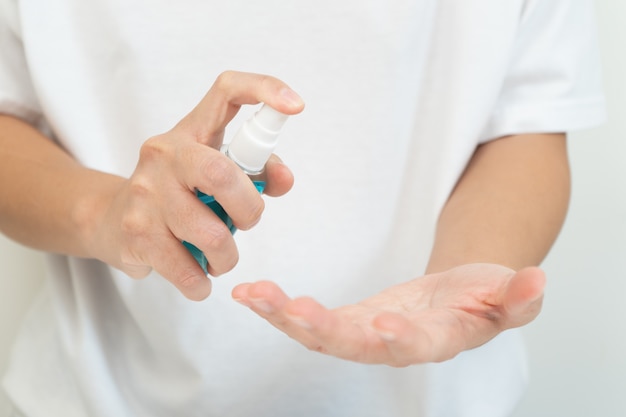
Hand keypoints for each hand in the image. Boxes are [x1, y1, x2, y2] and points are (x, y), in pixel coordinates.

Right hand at [88, 71, 303, 299]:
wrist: (110, 219)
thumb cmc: (177, 194)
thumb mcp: (214, 173)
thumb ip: (257, 172)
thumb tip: (284, 180)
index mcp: (192, 132)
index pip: (226, 91)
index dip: (265, 89)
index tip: (296, 105)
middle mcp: (164, 153)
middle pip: (221, 174)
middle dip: (248, 209)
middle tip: (246, 224)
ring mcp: (146, 192)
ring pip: (209, 233)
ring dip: (226, 256)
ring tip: (221, 259)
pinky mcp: (135, 232)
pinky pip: (185, 269)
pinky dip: (201, 283)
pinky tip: (200, 280)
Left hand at [231, 263, 544, 365]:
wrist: (454, 302)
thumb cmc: (480, 299)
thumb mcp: (508, 294)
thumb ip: (519, 296)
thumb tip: (537, 281)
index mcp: (435, 340)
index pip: (417, 345)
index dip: (401, 338)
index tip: (384, 324)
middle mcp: (393, 344)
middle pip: (354, 345)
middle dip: (322, 329)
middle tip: (290, 309)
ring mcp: (364, 335)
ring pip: (320, 335)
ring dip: (285, 316)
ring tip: (254, 296)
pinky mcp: (346, 322)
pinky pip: (307, 318)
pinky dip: (278, 307)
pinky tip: (251, 294)